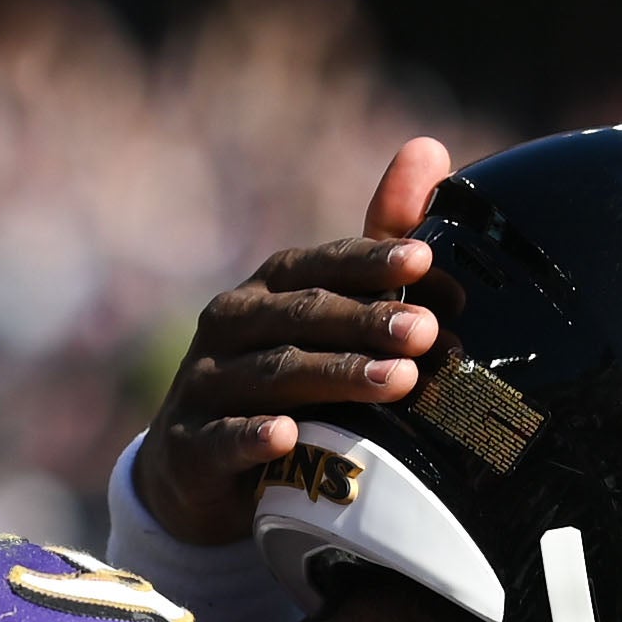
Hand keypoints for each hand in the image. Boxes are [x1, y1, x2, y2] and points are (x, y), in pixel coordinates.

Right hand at [136, 135, 452, 547]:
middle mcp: (232, 324)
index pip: (320, 265)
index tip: (424, 261)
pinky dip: (253, 437)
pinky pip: (222, 440)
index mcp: (270, 289)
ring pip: (273, 375)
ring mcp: (206, 384)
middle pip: (302, 317)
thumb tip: (431, 148)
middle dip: (366, 322)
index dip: (369, 261)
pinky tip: (289, 436)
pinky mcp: (190, 447)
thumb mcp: (326, 319)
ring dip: (335, 375)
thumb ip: (377, 250)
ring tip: (398, 382)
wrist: (200, 473)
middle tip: (427, 332)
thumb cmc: (283, 384)